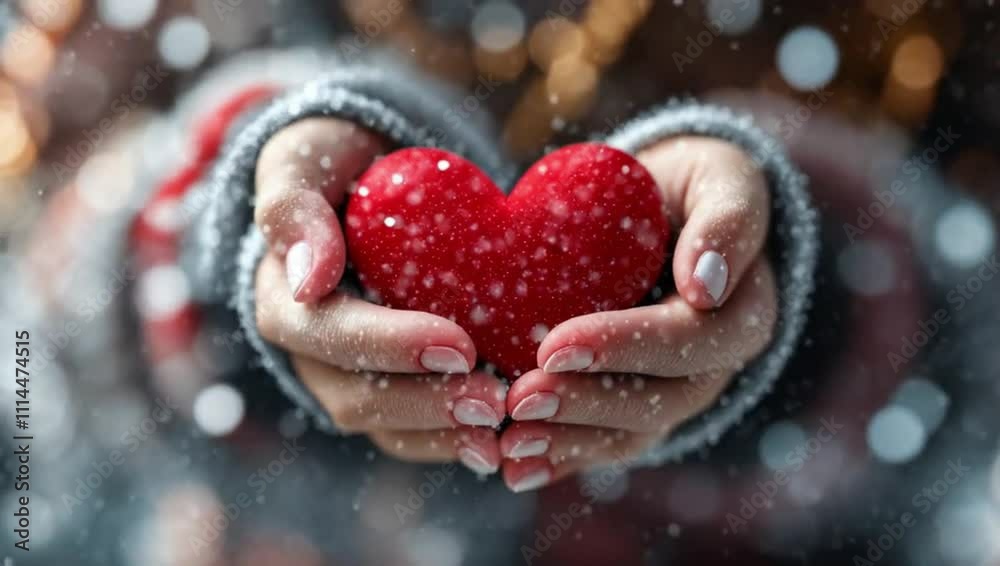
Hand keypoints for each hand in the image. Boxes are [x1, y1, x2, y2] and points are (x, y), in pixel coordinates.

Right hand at [254, 118, 506, 473]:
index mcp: (284, 300)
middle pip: (356, 397)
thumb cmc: (336, 165)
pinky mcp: (386, 390)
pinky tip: (504, 435)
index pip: (328, 334)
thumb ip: (292, 208)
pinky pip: (414, 433)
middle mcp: (310, 353)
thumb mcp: (304, 162)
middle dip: (426, 403)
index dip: (390, 346)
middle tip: (493, 399)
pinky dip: (455, 437)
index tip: (458, 344)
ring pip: (387, 427)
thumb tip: (307, 278)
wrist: (368, 179)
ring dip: (445, 432)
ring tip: (503, 422)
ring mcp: (347, 378)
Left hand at [500, 137, 778, 491]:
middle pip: (658, 401)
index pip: (688, 340)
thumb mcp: (721, 179)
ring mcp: (673, 393)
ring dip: (568, 442)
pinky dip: (561, 459)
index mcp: (741, 314)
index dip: (624, 347)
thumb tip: (706, 286)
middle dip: (585, 403)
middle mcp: (712, 367)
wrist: (658, 212)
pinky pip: (605, 444)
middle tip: (520, 400)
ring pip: (629, 433)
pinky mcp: (635, 409)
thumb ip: (728, 219)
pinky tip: (515, 469)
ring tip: (510, 444)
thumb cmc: (689, 188)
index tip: (555, 346)